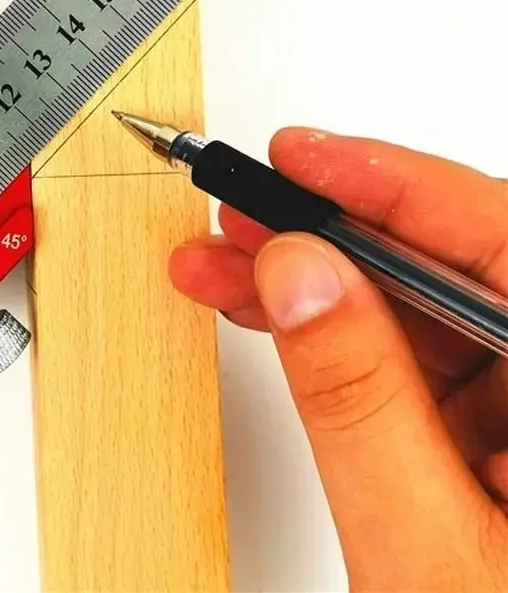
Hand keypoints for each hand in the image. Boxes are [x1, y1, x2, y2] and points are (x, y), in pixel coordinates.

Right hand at [170, 129, 507, 590]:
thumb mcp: (423, 551)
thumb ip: (356, 397)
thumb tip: (300, 273)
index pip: (501, 244)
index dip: (392, 183)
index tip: (301, 155)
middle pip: (459, 269)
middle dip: (333, 237)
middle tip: (242, 218)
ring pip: (428, 310)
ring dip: (322, 285)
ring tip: (227, 271)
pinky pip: (422, 358)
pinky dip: (343, 336)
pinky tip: (278, 316)